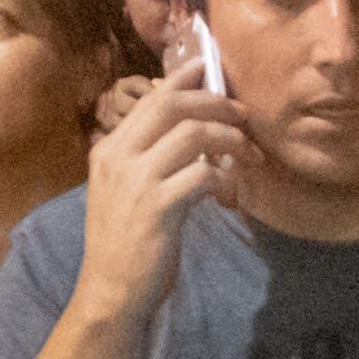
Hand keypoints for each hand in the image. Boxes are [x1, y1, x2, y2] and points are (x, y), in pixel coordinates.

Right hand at [70, 77, 248, 324]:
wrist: (109, 290)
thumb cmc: (123, 243)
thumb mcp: (125, 192)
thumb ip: (149, 160)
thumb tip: (194, 134)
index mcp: (108, 150)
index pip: (149, 100)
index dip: (182, 79)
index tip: (208, 68)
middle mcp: (117, 157)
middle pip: (172, 105)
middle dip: (215, 103)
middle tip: (243, 115)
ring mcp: (136, 181)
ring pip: (192, 134)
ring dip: (230, 138)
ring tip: (249, 152)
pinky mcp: (158, 207)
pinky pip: (201, 174)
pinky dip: (223, 174)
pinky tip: (230, 185)